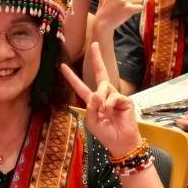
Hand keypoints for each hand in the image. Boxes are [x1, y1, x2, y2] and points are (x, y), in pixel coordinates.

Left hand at [61, 43, 139, 157]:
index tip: (62, 66)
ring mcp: (115, 96)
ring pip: (103, 87)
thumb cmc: (106, 134)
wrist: (121, 143)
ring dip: (101, 100)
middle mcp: (104, 95)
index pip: (80, 86)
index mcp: (93, 101)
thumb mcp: (91, 122)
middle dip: (97, 58)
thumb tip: (97, 93)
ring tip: (105, 113)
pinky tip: (112, 113)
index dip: (71, 77)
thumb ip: (90, 107)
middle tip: (94, 44)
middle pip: (100, 73)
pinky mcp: (125, 99)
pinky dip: (109, 105)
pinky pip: (112, 96)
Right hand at [95, 0, 142, 29]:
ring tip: (126, 9)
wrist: (103, 21)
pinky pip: (140, 7)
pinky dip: (136, 11)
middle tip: (125, 4)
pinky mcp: (129, 8)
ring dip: (135, 5)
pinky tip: (128, 13)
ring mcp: (124, 0)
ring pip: (140, 0)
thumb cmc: (104, 5)